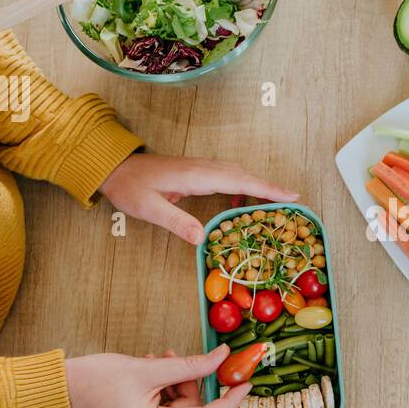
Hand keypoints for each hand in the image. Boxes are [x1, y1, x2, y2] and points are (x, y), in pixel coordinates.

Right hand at [64, 347, 248, 407]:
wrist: (56, 395)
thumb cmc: (94, 379)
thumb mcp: (147, 369)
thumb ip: (189, 366)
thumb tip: (222, 360)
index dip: (228, 400)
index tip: (245, 384)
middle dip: (184, 382)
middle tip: (168, 356)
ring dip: (170, 386)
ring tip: (149, 365)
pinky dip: (160, 397)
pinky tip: (144, 380)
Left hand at [99, 154, 298, 244]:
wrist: (114, 168)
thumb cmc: (130, 188)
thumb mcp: (149, 208)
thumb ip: (176, 221)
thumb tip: (203, 239)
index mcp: (196, 176)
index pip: (239, 180)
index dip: (266, 188)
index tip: (291, 195)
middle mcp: (203, 168)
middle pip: (245, 175)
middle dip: (270, 188)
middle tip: (294, 203)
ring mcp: (200, 168)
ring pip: (237, 174)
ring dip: (257, 186)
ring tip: (276, 203)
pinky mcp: (196, 173)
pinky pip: (226, 177)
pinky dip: (241, 186)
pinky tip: (241, 201)